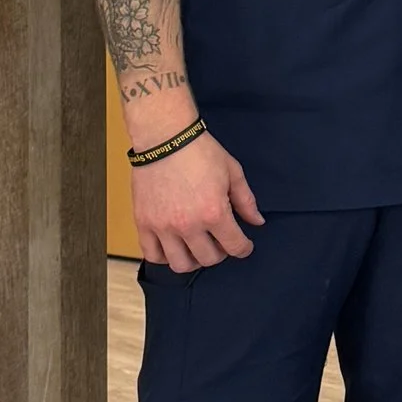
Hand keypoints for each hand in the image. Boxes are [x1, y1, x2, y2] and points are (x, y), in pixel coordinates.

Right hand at [129, 125, 263, 271]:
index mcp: (214, 212)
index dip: (244, 249)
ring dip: (192, 260)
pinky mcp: (144, 222)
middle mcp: (188, 225)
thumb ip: (246, 201)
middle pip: (208, 259)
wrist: (164, 136)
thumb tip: (257, 222)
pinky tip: (172, 245)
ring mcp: (164, 226)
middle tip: (220, 242)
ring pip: (180, 264)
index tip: (243, 245)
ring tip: (196, 247)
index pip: (235, 247)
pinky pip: (152, 255)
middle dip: (219, 253)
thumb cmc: (199, 150)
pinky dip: (163, 256)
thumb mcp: (232, 172)